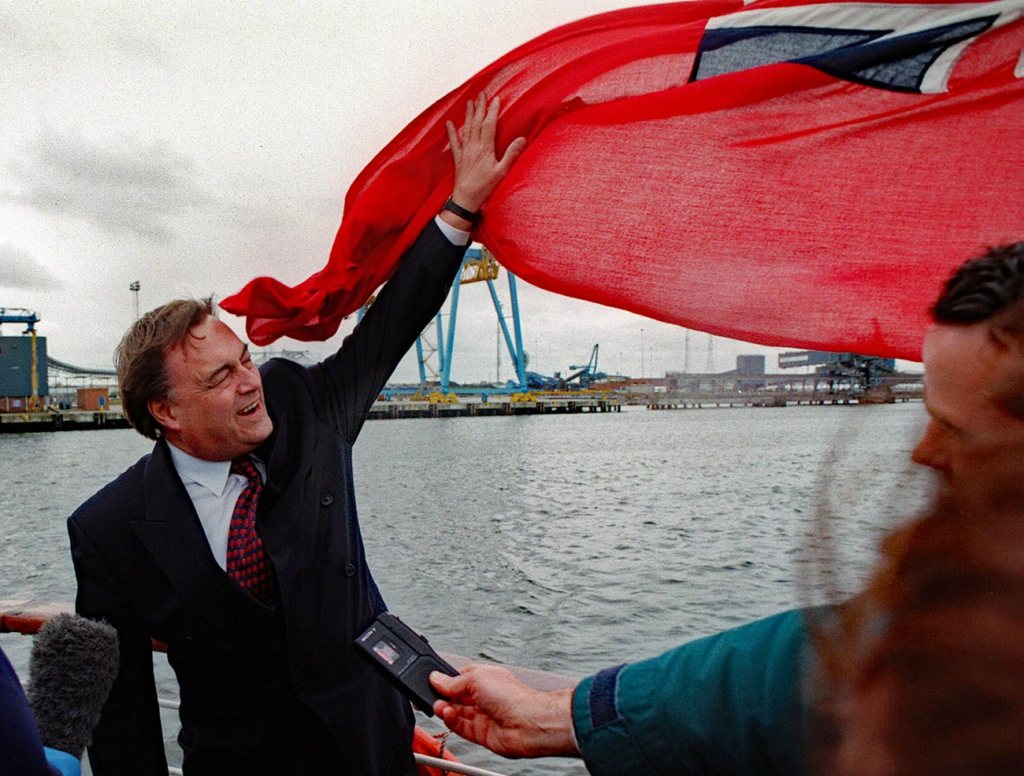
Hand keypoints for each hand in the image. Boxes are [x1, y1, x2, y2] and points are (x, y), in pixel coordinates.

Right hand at [430, 664, 579, 758]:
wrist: (527, 723)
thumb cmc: (512, 696)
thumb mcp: (476, 678)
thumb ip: (453, 681)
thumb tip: (436, 678)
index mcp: (485, 678)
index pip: (460, 678)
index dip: (446, 680)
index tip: (432, 681)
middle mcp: (484, 696)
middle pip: (456, 697)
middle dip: (443, 695)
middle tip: (430, 695)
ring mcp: (482, 715)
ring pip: (457, 713)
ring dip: (445, 709)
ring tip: (439, 706)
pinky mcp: (480, 733)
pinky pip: (460, 727)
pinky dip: (451, 722)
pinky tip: (447, 715)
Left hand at [445, 93, 525, 217]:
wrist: (466, 200)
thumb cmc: (485, 187)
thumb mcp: (502, 172)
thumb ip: (511, 154)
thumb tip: (522, 139)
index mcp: (485, 149)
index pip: (489, 125)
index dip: (493, 111)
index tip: (496, 99)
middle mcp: (473, 147)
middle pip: (477, 123)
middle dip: (480, 107)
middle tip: (482, 94)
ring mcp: (465, 152)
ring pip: (466, 128)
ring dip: (468, 114)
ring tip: (470, 102)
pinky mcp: (458, 158)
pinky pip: (454, 142)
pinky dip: (451, 132)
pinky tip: (449, 123)